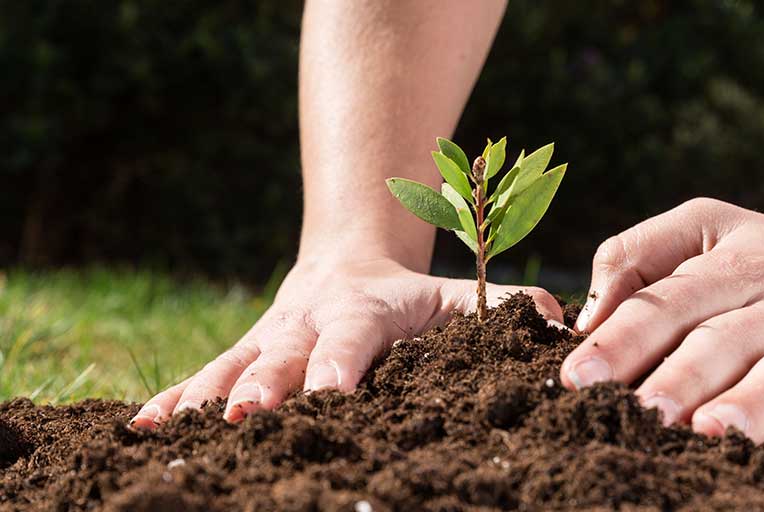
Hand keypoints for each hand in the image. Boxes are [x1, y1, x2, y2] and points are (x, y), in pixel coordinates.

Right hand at [132, 255, 562, 426]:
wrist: (345, 262)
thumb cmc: (411, 296)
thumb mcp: (458, 295)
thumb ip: (505, 307)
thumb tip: (561, 325)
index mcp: (368, 311)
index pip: (355, 338)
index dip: (342, 365)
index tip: (332, 396)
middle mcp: (310, 321)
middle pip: (284, 354)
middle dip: (264, 387)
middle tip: (248, 419)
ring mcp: (268, 338)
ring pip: (233, 366)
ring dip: (207, 398)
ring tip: (174, 432)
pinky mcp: (242, 353)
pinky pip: (204, 375)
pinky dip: (174, 400)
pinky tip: (140, 431)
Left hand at [560, 198, 763, 471]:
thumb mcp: (719, 228)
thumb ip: (644, 252)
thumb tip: (588, 312)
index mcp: (736, 268)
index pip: (668, 302)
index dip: (622, 338)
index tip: (575, 376)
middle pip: (721, 340)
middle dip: (673, 376)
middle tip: (630, 412)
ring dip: (749, 404)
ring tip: (707, 431)